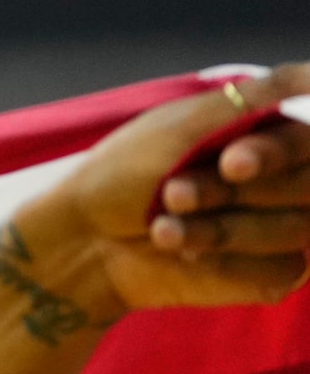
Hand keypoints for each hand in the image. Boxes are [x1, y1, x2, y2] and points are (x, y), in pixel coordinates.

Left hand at [56, 64, 309, 312]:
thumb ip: (255, 98)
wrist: (84, 241)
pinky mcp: (271, 275)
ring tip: (162, 227)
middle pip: (305, 186)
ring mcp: (283, 229)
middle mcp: (286, 181)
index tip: (229, 163)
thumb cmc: (125, 174)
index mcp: (270, 138)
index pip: (306, 144)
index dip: (272, 155)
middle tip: (172, 194)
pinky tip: (182, 257)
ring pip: (293, 230)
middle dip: (230, 192)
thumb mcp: (181, 126)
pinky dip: (224, 264)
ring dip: (218, 229)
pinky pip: (280, 270)